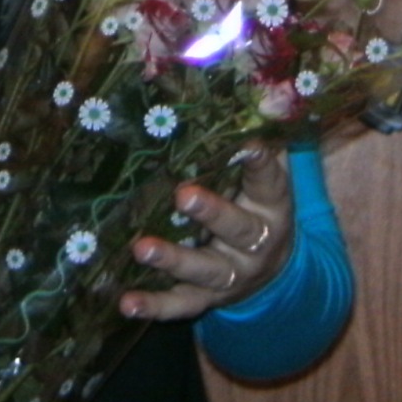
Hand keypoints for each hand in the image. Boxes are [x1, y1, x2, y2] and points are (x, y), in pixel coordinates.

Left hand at [121, 146, 293, 321]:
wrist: (274, 270)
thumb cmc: (255, 206)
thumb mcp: (261, 178)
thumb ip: (247, 146)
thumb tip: (243, 95)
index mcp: (273, 206)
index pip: (270, 181)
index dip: (259, 162)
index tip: (247, 143)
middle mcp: (258, 243)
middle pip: (238, 229)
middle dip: (212, 212)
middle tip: (183, 194)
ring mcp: (233, 275)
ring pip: (206, 269)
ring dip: (174, 259)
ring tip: (142, 247)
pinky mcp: (208, 299)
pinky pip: (182, 305)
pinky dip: (154, 306)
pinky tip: (126, 302)